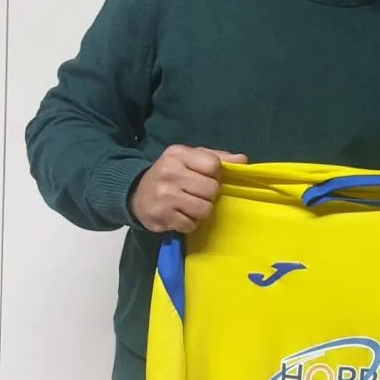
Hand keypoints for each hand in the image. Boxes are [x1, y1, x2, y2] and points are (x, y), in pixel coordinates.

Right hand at [129, 144, 246, 232]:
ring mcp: (164, 196)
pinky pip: (191, 225)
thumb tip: (242, 160)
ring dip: (201, 210)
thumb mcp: (190, 158)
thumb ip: (217, 157)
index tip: (207, 177)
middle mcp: (169, 173)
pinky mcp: (161, 217)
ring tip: (190, 205)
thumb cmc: (172, 173)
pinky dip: (189, 223)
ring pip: (204, 209)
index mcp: (178, 154)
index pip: (214, 166)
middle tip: (197, 193)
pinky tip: (180, 214)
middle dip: (209, 194)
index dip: (216, 174)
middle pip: (211, 189)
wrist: (136, 194)